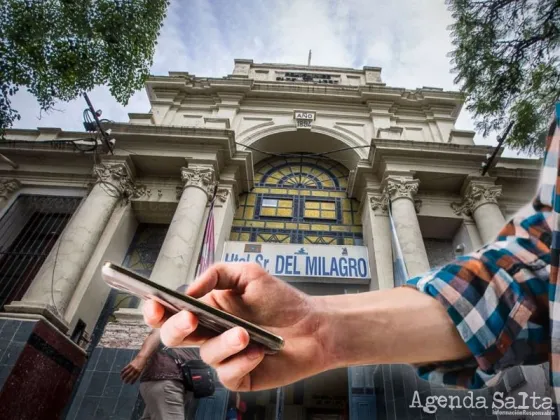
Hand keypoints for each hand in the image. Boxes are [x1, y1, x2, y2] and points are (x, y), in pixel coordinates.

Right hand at [121, 356, 146, 383]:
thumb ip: (139, 374)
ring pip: (126, 372)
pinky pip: (125, 368)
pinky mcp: (130, 364)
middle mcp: (135, 369)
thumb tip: (134, 379)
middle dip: (127, 380)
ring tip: (122, 379)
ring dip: (123, 376)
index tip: (130, 384)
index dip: (132, 381)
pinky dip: (122, 371)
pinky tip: (121, 374)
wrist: (142, 357)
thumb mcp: (142, 370)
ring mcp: (132, 367)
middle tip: (125, 382)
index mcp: (139, 371)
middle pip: (130, 376)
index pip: (135, 378)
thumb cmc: (143, 364)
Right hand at [142, 263, 331, 391]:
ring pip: (207, 355)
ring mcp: (225, 357)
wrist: (313, 324)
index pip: (171, 312)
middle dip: (177, 328)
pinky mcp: (240, 376)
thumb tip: (191, 290)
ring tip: (246, 333)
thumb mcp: (249, 274)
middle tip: (192, 317)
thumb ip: (217, 273)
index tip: (153, 304)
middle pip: (175, 337)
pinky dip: (241, 362)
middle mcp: (211, 334)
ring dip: (224, 343)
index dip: (156, 310)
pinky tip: (259, 352)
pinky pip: (228, 375)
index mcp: (207, 310)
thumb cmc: (281, 300)